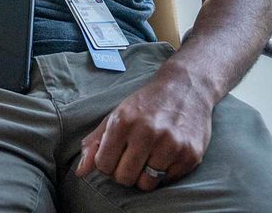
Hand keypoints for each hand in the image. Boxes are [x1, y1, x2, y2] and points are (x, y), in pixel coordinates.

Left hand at [75, 74, 212, 190]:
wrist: (186, 88)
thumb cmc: (145, 104)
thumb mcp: (115, 116)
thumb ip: (95, 142)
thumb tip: (80, 172)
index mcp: (123, 122)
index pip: (103, 165)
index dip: (106, 164)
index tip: (114, 155)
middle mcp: (147, 133)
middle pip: (124, 178)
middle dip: (123, 172)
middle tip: (130, 158)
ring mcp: (171, 145)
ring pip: (146, 184)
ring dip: (144, 176)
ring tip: (147, 157)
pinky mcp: (191, 155)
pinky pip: (168, 181)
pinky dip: (163, 173)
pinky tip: (165, 155)